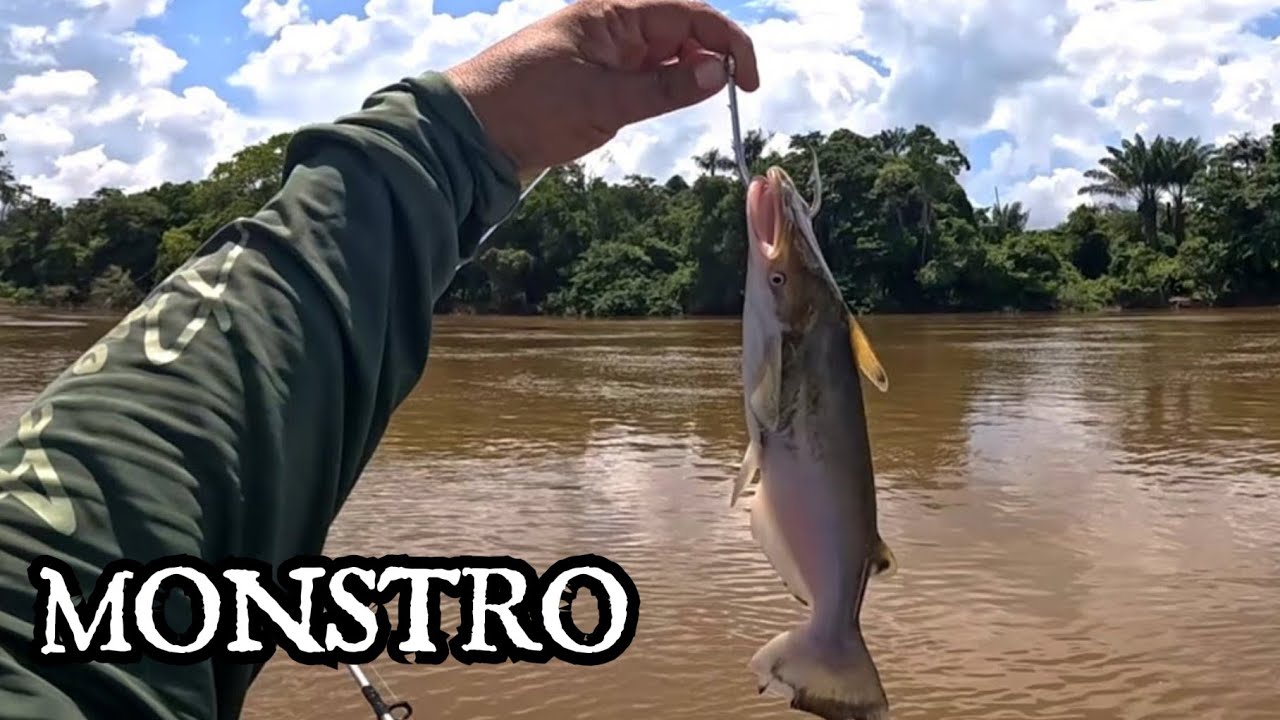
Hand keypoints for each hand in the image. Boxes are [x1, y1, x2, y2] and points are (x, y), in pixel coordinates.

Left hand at [445, 0, 759, 181]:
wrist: (470, 135)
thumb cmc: (526, 107)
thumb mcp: (601, 102)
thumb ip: (662, 88)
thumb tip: (718, 73)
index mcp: (613, 16)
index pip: (689, 15)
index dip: (727, 42)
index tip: (748, 81)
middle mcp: (614, 30)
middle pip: (683, 33)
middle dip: (714, 58)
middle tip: (733, 98)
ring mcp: (607, 58)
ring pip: (666, 59)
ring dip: (691, 77)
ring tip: (706, 104)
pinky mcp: (598, 86)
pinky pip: (645, 81)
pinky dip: (667, 92)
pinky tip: (673, 107)